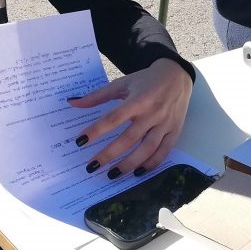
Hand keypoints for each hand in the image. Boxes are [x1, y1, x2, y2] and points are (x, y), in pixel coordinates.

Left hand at [69, 59, 192, 176]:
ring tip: (113, 174)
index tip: (80, 142)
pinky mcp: (175, 131)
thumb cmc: (146, 80)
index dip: (96, 131)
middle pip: (129, 138)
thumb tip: (73, 103)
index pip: (114, 118)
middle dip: (109, 154)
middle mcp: (153, 113)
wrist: (177, 75)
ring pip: (147, 149)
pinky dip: (151, 164)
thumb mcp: (122, 83)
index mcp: (138, 100)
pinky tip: (137, 172)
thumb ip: (98, 95)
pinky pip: (164, 152)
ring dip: (129, 164)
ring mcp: (165, 124)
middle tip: (92, 166)